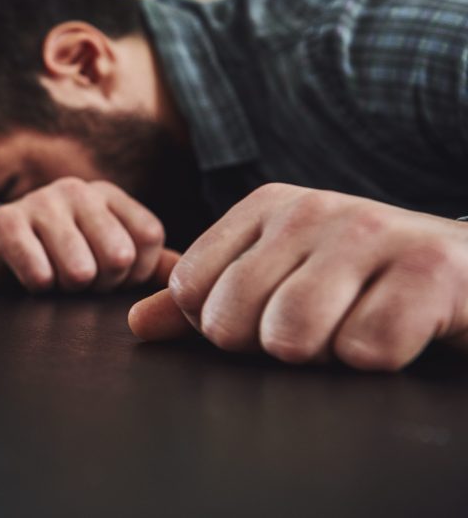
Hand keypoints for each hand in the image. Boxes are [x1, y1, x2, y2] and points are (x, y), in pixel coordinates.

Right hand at [0, 177, 172, 290]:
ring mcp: (40, 202)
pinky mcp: (6, 222)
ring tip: (54, 278)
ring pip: (80, 270)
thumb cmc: (55, 253)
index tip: (111, 278)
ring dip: (67, 289)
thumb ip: (149, 261)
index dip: (135, 273)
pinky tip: (30, 277)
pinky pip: (39, 273)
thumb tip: (192, 275)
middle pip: (119, 256)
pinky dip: (39, 287)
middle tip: (78, 281)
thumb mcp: (101, 250)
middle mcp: (78, 190)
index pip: (150, 237)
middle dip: (101, 285)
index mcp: (108, 195)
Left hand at [128, 183, 467, 369]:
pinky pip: (363, 351)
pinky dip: (376, 360)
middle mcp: (311, 209)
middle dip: (269, 347)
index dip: (221, 328)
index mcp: (266, 206)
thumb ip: (205, 299)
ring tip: (353, 329)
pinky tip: (399, 333)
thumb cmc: (362, 281)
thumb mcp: (278, 277)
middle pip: (231, 319)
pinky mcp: (428, 271)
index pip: (191, 289)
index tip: (268, 317)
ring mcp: (371, 233)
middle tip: (317, 330)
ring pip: (291, 336)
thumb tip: (137, 324)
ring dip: (322, 355)